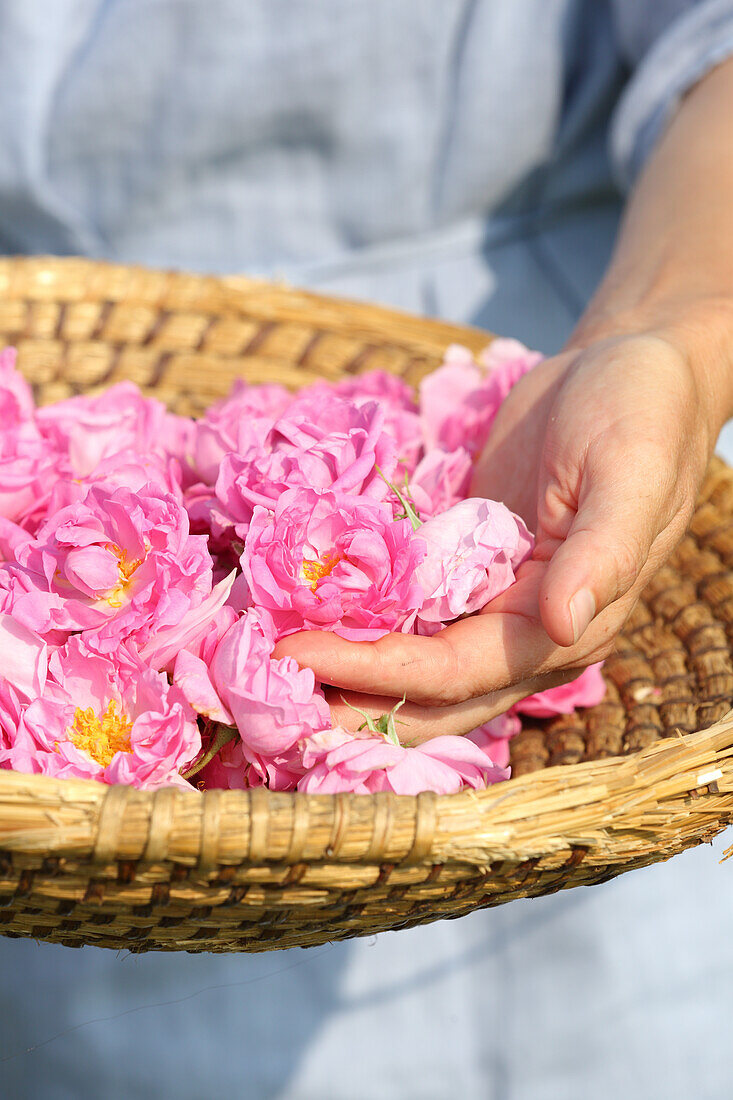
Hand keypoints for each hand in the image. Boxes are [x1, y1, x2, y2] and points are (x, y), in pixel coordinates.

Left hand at [275, 328, 719, 741]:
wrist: (627, 370)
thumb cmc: (642, 414)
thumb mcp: (632, 473)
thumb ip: (603, 553)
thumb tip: (563, 625)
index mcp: (565, 627)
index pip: (456, 673)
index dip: (377, 671)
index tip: (297, 653)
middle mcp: (526, 634)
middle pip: (427, 694)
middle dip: (348, 696)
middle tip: (262, 684)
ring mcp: (494, 606)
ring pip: (413, 666)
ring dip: (347, 672)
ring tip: (268, 661)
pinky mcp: (468, 571)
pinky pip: (411, 614)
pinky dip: (362, 621)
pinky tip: (306, 609)